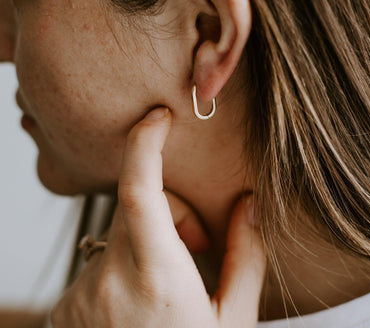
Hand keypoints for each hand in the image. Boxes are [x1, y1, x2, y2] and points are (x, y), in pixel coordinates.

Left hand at [51, 107, 265, 327]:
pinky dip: (124, 265)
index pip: (139, 190)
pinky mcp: (64, 307)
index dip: (145, 144)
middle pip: (135, 206)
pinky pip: (99, 261)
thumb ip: (246, 255)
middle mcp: (110, 283)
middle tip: (195, 243)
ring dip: (146, 241)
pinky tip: (139, 304)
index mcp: (158, 280)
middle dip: (169, 208)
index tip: (157, 118)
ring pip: (117, 235)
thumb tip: (249, 202)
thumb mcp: (235, 321)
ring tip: (166, 283)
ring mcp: (80, 296)